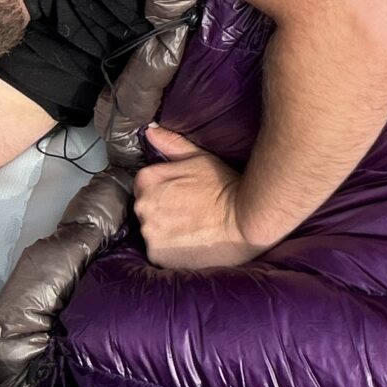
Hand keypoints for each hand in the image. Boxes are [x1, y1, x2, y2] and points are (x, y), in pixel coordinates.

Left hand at [133, 124, 262, 270]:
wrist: (245, 221)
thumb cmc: (225, 186)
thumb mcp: (200, 158)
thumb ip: (172, 144)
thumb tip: (150, 130)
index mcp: (147, 180)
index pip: (144, 186)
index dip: (165, 190)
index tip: (183, 195)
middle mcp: (142, 207)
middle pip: (146, 210)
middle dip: (163, 211)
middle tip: (190, 213)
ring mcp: (149, 233)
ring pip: (152, 233)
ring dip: (166, 232)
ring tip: (192, 230)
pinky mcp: (158, 256)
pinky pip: (159, 253)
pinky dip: (172, 251)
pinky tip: (191, 244)